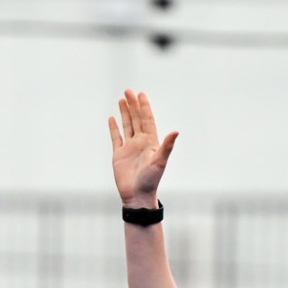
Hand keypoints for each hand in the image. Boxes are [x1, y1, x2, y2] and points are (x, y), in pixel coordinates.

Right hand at [108, 89, 177, 206]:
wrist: (137, 195)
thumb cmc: (151, 180)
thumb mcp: (160, 161)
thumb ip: (167, 146)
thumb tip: (176, 131)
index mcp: (151, 142)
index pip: (147, 120)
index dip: (144, 107)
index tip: (141, 94)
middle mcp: (140, 142)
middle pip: (136, 119)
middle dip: (133, 105)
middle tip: (128, 91)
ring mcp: (129, 148)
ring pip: (127, 126)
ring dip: (124, 113)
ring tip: (121, 100)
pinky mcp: (118, 155)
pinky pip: (116, 138)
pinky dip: (114, 128)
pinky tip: (112, 118)